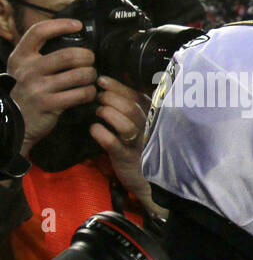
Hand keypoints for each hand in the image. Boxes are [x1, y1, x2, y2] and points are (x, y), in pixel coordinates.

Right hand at [7, 17, 97, 154]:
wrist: (13, 123)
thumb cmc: (24, 93)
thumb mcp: (22, 70)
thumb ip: (38, 56)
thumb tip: (69, 40)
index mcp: (20, 57)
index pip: (38, 32)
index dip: (60, 25)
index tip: (77, 25)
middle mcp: (28, 70)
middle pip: (69, 55)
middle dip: (88, 57)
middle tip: (90, 62)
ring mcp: (38, 88)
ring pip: (80, 74)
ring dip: (92, 76)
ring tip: (91, 78)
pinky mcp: (49, 104)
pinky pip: (81, 94)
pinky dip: (90, 92)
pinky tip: (88, 93)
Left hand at [91, 74, 160, 217]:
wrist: (146, 179)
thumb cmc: (138, 147)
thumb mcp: (140, 124)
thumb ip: (132, 106)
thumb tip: (114, 83)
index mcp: (151, 117)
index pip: (136, 96)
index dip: (118, 86)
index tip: (101, 81)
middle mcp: (148, 128)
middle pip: (130, 107)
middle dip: (110, 98)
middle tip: (98, 98)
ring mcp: (139, 144)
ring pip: (125, 124)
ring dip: (107, 114)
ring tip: (98, 113)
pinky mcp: (127, 158)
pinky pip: (113, 143)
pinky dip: (100, 133)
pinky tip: (95, 129)